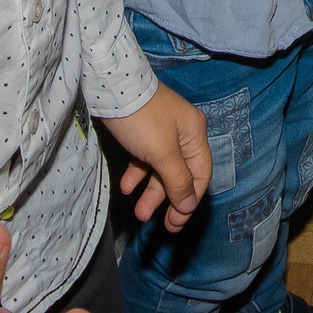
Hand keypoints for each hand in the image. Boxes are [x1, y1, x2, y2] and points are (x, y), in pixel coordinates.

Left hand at [100, 84, 208, 230]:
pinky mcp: (143, 132)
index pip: (200, 174)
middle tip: (160, 225)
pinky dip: (137, 174)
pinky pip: (145, 159)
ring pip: (160, 169)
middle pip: (180, 175)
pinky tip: (126, 187)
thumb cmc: (142, 119)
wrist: (111, 87)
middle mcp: (182, 134)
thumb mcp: (162, 152)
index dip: (190, 200)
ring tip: (139, 213)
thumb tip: (190, 205)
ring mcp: (162, 133)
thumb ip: (178, 180)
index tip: (176, 222)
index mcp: (195, 134)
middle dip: (168, 200)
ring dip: (151, 192)